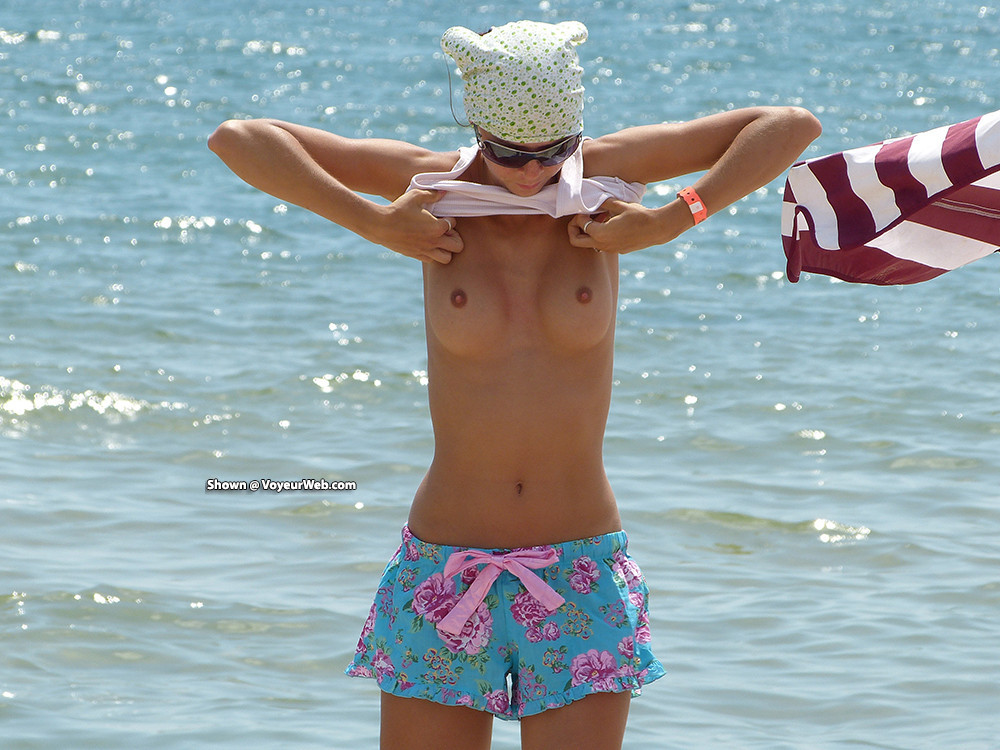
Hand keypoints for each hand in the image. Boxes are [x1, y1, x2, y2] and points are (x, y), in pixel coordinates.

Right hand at [371, 190, 462, 263]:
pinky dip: (433, 254)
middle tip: (447, 231)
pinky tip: (426, 244)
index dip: (450, 218)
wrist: (380, 226)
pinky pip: (432, 260)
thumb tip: (444, 192)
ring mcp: (425, 251)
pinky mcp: (416, 255)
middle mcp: (434, 242)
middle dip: (456, 238)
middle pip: (458, 246)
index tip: (442, 215)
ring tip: (439, 240)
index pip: (454, 224)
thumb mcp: (415, 196)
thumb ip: (432, 194)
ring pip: (447, 258)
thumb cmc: (398, 209)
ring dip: (446, 249)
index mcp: (437, 227)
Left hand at [568, 199, 689, 253]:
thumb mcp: (620, 205)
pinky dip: (600, 235)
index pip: (579, 225)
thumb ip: (603, 202)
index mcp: (601, 233)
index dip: (579, 215)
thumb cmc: (639, 215)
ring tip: (600, 218)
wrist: (657, 229)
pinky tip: (611, 224)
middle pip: (576, 241)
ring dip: (589, 232)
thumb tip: (593, 200)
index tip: (586, 209)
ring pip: (589, 243)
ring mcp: (610, 249)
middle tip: (581, 218)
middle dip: (574, 229)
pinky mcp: (617, 250)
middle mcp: (602, 244)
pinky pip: (602, 244)